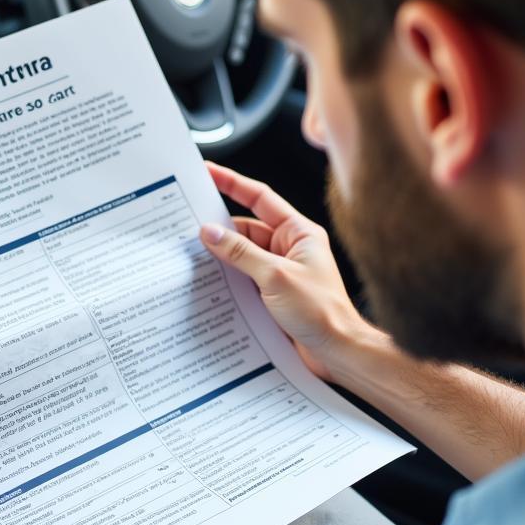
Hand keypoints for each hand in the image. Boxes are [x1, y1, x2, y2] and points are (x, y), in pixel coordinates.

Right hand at [200, 162, 383, 383]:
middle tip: (188, 220)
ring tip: (192, 253)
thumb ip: (241, 253)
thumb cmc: (321, 312)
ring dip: (220, 255)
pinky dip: (226, 277)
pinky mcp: (273, 293)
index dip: (232, 182)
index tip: (207, 171)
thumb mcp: (275, 277)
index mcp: (299, 232)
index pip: (260, 197)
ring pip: (242, 254)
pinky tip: (208, 280)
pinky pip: (244, 277)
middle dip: (219, 226)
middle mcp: (290, 247)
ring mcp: (280, 271)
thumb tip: (211, 232)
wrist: (337, 352)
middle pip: (246, 228)